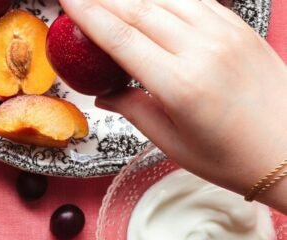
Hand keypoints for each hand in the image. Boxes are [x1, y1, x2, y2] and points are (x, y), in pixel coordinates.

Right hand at [60, 0, 286, 209]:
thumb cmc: (232, 156)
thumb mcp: (170, 142)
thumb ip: (132, 109)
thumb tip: (104, 93)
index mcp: (179, 85)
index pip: (120, 38)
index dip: (88, 15)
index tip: (66, 0)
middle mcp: (202, 51)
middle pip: (140, 10)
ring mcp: (225, 34)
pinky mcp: (240, 28)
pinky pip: (196, 1)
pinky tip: (150, 2)